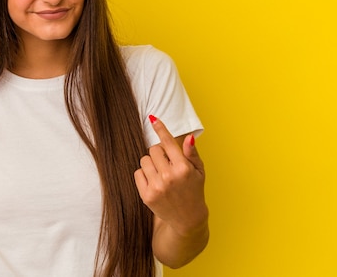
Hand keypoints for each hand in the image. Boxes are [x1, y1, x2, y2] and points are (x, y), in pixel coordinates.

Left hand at [134, 116, 207, 235]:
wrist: (187, 218)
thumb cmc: (194, 190)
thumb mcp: (199, 171)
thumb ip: (192, 153)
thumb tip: (188, 137)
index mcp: (183, 168)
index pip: (168, 143)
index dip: (161, 129)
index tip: (152, 118)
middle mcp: (169, 177)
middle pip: (153, 149)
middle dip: (159, 154)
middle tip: (167, 164)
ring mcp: (156, 187)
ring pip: (144, 160)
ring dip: (151, 164)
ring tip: (161, 174)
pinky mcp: (146, 195)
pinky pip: (137, 173)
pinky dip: (144, 175)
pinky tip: (154, 182)